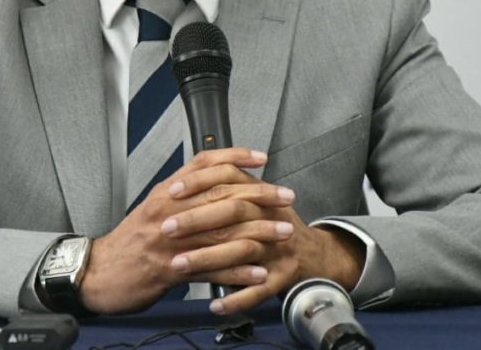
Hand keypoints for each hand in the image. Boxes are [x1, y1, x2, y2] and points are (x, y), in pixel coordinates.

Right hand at [78, 147, 286, 313]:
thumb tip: (211, 181)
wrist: (98, 272)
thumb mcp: (152, 207)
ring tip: (283, 233)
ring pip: (223, 232)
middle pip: (221, 195)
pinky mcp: (170, 271)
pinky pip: (212, 270)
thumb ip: (181, 194)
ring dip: (258, 232)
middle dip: (259, 195)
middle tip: (285, 197)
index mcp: (165, 193)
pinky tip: (259, 272)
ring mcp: (170, 242)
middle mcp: (169, 212)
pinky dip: (238, 272)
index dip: (234, 156)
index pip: (203, 165)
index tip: (261, 157)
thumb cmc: (129, 242)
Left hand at [158, 162, 366, 314]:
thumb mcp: (255, 199)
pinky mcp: (284, 276)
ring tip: (178, 265)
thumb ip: (228, 186)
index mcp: (260, 195)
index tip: (171, 192)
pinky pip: (259, 290)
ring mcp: (278, 247)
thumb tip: (185, 176)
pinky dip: (236, 298)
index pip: (228, 179)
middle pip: (233, 212)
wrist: (314, 255)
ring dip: (208, 259)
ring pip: (242, 250)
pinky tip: (215, 305)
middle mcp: (271, 217)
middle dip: (196, 220)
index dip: (199, 183)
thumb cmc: (275, 226)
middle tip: (166, 229)